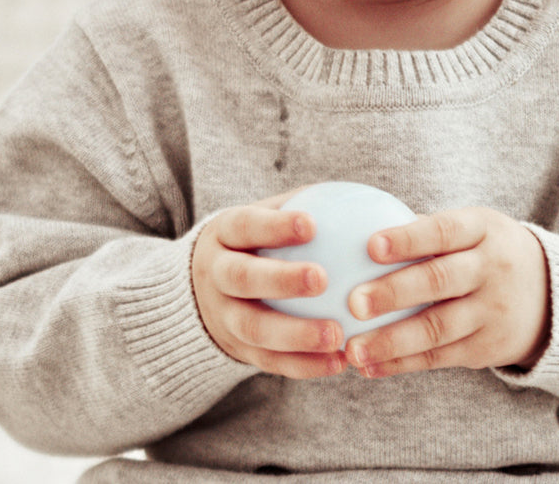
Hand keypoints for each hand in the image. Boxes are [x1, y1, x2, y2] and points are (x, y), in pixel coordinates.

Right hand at [191, 190, 347, 378]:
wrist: (201, 290)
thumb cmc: (253, 242)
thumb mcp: (263, 216)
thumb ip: (301, 203)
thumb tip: (358, 192)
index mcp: (224, 235)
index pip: (246, 226)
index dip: (274, 226)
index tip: (311, 224)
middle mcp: (215, 276)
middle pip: (242, 278)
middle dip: (280, 280)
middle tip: (323, 279)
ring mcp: (223, 317)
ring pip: (254, 329)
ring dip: (296, 335)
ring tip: (337, 334)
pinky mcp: (237, 351)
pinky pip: (269, 362)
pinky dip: (304, 365)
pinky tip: (340, 362)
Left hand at [343, 207, 549, 377]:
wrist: (552, 295)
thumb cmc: (489, 251)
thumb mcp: (474, 227)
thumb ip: (429, 230)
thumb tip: (362, 228)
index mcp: (483, 229)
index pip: (443, 231)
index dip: (408, 239)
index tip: (371, 245)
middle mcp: (491, 269)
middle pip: (439, 281)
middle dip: (394, 292)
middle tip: (354, 302)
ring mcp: (492, 312)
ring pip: (437, 328)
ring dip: (391, 341)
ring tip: (353, 349)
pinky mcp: (487, 349)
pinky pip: (439, 358)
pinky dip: (402, 363)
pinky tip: (370, 367)